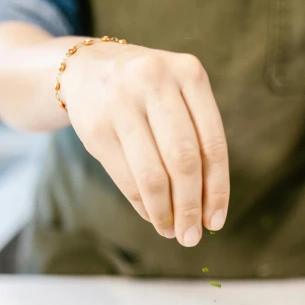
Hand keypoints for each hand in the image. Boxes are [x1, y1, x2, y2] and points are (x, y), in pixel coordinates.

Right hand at [61, 41, 228, 246]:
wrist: (87, 68)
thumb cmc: (147, 93)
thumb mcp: (178, 97)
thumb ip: (196, 140)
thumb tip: (208, 209)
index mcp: (189, 73)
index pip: (212, 144)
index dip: (217, 189)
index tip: (216, 221)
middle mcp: (156, 81)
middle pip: (184, 161)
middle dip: (191, 207)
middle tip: (192, 236)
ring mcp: (122, 102)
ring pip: (153, 175)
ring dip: (165, 212)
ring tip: (171, 231)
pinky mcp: (96, 126)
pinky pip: (127, 178)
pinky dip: (142, 205)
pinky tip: (152, 216)